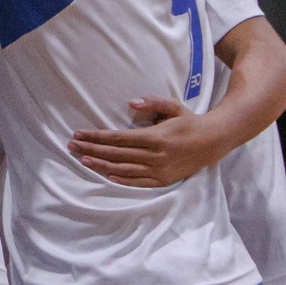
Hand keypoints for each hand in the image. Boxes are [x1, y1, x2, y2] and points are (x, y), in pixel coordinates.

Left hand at [68, 97, 232, 187]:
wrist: (213, 142)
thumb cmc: (189, 121)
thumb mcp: (174, 106)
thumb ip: (153, 102)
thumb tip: (131, 103)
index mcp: (156, 137)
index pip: (118, 138)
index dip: (97, 137)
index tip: (80, 134)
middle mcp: (156, 155)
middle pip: (116, 154)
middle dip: (92, 149)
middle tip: (72, 146)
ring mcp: (160, 170)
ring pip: (124, 169)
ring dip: (101, 165)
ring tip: (83, 159)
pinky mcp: (164, 180)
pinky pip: (138, 182)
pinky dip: (121, 180)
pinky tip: (106, 175)